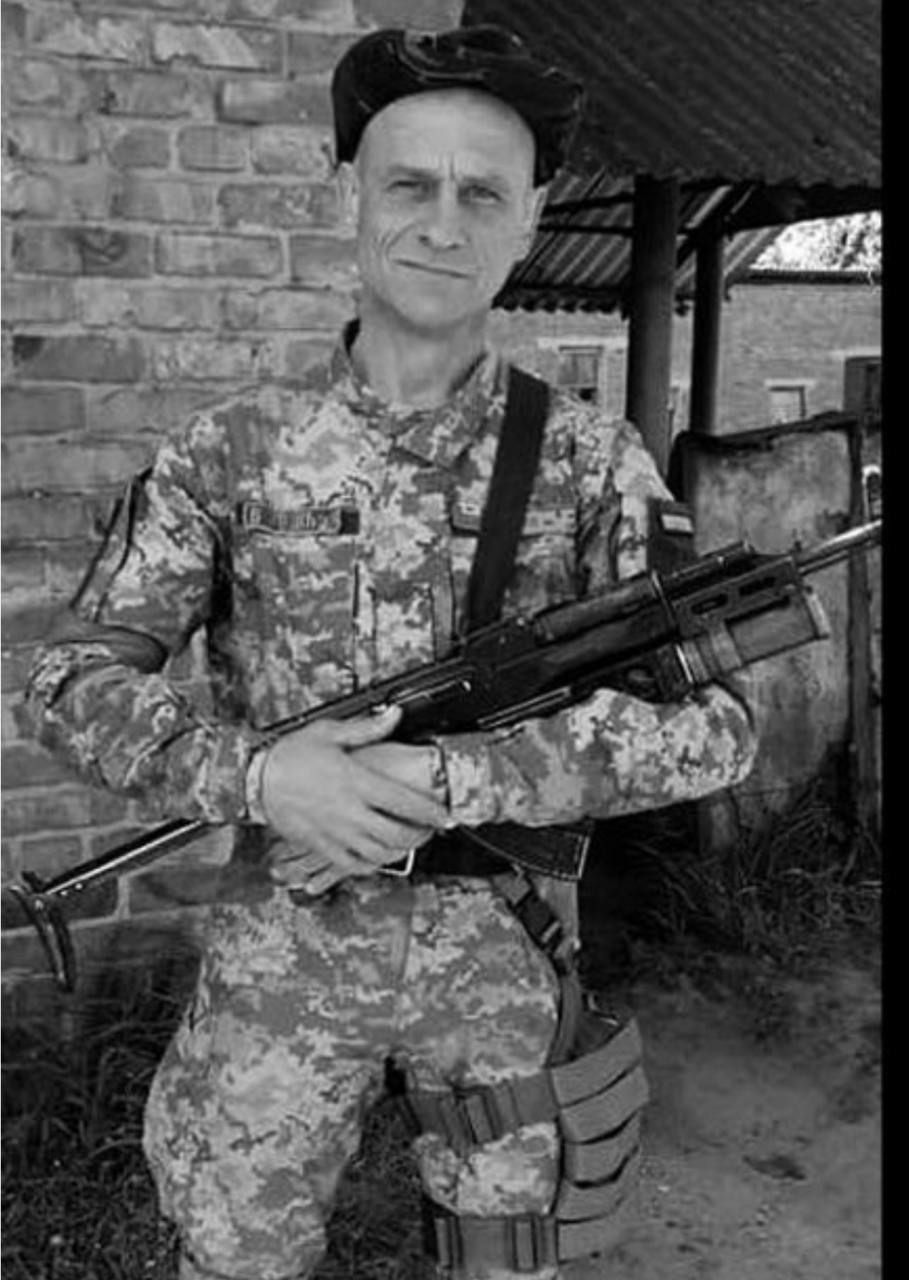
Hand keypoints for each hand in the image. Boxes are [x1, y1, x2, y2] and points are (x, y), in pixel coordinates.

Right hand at [259, 706, 449, 887]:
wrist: (255, 779)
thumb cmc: (290, 755)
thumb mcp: (329, 732)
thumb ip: (367, 728)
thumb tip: (394, 715)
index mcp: (356, 781)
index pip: (405, 802)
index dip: (432, 812)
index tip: (446, 815)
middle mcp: (349, 811)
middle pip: (397, 834)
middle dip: (421, 835)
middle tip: (431, 829)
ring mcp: (335, 832)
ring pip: (378, 853)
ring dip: (401, 851)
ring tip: (410, 842)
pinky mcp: (321, 846)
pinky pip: (352, 865)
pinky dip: (371, 864)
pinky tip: (379, 856)